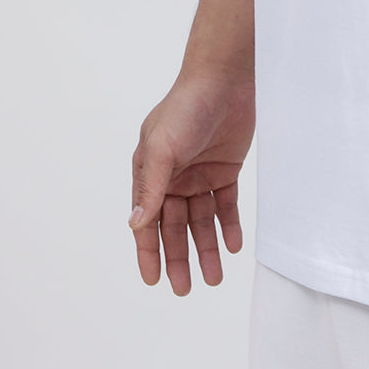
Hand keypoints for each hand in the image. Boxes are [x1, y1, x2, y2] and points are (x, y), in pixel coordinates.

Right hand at [129, 71, 255, 294]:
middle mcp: (173, 176)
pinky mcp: (225, 168)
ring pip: (201, 220)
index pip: (147, 221)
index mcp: (150, 172)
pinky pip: (226, 203)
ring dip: (207, 247)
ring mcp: (200, 173)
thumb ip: (151, 187)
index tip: (154, 281)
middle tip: (186, 289)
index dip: (149, 252)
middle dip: (180, 258)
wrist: (225, 79)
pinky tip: (233, 245)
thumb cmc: (186, 107)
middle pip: (175, 226)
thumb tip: (135, 225)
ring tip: (215, 276)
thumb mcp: (162, 147)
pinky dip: (228, 225)